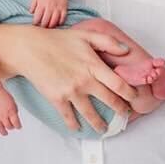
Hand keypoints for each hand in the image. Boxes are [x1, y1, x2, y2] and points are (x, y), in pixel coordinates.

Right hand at [0, 88, 20, 136]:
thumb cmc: (2, 94)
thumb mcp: (13, 102)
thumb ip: (14, 111)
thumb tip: (15, 116)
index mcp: (11, 112)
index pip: (17, 123)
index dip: (18, 126)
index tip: (19, 126)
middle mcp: (4, 116)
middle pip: (9, 127)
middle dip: (11, 128)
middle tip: (11, 127)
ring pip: (1, 129)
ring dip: (4, 132)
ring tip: (5, 133)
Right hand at [3, 26, 132, 133]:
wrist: (30, 48)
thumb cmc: (57, 40)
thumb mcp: (85, 35)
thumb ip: (108, 42)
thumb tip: (127, 51)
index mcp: (93, 65)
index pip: (118, 84)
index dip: (130, 93)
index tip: (134, 97)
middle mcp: (85, 81)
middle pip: (109, 100)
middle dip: (120, 109)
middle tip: (125, 114)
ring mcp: (71, 92)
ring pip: (91, 114)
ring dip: (99, 123)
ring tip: (104, 128)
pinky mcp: (57, 99)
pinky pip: (69, 117)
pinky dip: (75, 125)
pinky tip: (79, 128)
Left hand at [30, 0, 68, 27]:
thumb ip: (33, 4)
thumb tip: (31, 13)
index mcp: (42, 3)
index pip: (37, 16)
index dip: (35, 22)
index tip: (34, 24)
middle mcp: (50, 6)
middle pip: (46, 20)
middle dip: (42, 26)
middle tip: (41, 27)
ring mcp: (57, 7)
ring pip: (54, 21)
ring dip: (51, 26)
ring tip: (48, 27)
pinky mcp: (64, 8)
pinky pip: (62, 18)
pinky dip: (60, 22)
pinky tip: (57, 23)